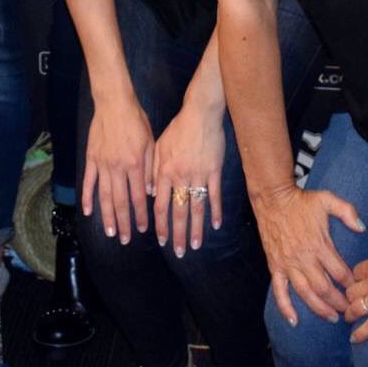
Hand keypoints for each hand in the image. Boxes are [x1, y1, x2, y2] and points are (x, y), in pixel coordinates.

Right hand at [81, 94, 154, 244]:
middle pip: (120, 202)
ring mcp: (102, 164)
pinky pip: (89, 182)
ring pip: (104, 196)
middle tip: (124, 239)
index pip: (138, 197)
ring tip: (109, 232)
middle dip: (123, 223)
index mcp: (136, 164)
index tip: (142, 230)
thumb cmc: (136, 120)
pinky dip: (87, 197)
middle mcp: (118, 168)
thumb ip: (150, 168)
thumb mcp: (151, 142)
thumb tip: (149, 192)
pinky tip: (87, 211)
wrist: (114, 103)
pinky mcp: (91, 159)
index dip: (140, 215)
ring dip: (106, 216)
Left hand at [151, 99, 224, 256]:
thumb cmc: (178, 129)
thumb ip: (154, 170)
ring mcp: (199, 175)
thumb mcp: (159, 146)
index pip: (161, 205)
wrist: (200, 113)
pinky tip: (216, 225)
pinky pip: (214, 195)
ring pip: (196, 208)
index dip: (161, 224)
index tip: (161, 240)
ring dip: (196, 229)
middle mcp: (181, 177)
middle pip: (179, 211)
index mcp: (165, 172)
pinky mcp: (214, 171)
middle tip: (179, 252)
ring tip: (196, 246)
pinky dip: (215, 211)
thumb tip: (151, 194)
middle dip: (177, 234)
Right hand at [252, 183, 361, 325]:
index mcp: (319, 244)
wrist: (273, 198)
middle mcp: (304, 258)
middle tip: (349, 310)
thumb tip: (362, 228)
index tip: (358, 289)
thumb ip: (347, 212)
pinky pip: (280, 291)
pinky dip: (286, 308)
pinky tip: (294, 321)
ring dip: (319, 308)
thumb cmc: (301, 200)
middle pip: (324, 288)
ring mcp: (288, 264)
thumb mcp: (327, 200)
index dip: (350, 283)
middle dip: (339, 302)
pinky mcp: (275, 266)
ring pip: (305, 293)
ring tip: (331, 317)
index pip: (339, 272)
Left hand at [345, 224, 367, 343]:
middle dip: (349, 295)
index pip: (356, 273)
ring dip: (350, 313)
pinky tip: (354, 339)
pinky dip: (361, 333)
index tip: (357, 280)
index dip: (356, 277)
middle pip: (352, 291)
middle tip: (348, 300)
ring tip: (347, 318)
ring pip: (357, 308)